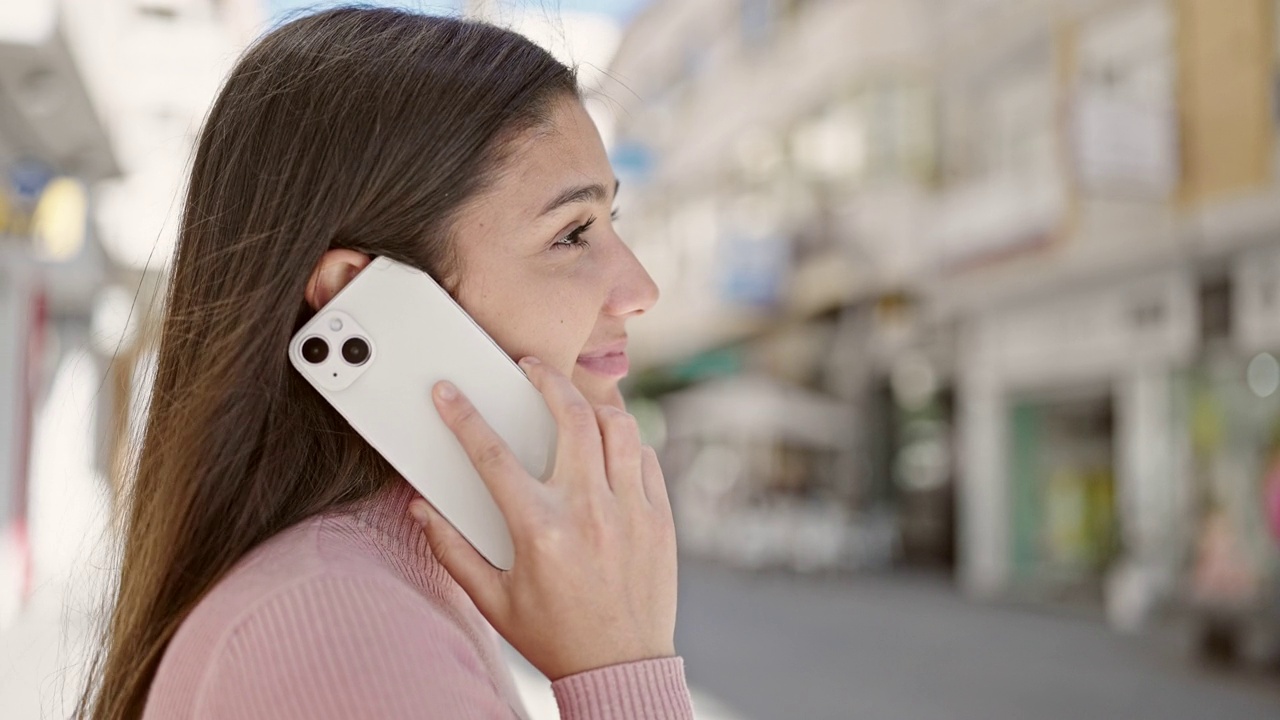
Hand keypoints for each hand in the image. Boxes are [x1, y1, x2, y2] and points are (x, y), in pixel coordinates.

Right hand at [409, 357, 677, 680]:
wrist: (621, 669)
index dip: (463, 416)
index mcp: (539, 529)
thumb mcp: (492, 600)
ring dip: (593, 406)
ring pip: (619, 427)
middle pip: (571, 415)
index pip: (492, 454)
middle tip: (532, 368)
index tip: (448, 392)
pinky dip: (627, 442)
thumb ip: (453, 550)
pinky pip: (646, 458)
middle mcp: (588, 511)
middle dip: (547, 378)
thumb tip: (422, 509)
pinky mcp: (661, 518)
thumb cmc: (554, 636)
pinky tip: (609, 446)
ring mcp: (631, 510)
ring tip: (575, 403)